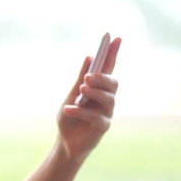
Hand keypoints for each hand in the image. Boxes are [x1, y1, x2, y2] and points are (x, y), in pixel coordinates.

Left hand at [57, 37, 120, 160]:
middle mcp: (106, 99)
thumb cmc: (69, 118)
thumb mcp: (71, 96)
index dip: (113, 53)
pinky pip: (96, 116)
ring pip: (108, 98)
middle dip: (102, 78)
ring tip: (81, 90)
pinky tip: (68, 109)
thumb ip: (80, 79)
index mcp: (98, 89)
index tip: (115, 38)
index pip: (109, 68)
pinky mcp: (103, 127)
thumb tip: (89, 57)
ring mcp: (107, 113)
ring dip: (93, 92)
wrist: (65, 143)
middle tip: (88, 77)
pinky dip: (81, 111)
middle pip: (113, 83)